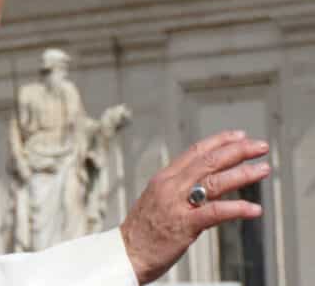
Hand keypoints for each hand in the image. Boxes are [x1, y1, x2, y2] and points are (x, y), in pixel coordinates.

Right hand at [119, 131, 270, 283]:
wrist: (126, 253)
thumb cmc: (143, 230)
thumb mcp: (157, 199)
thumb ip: (178, 188)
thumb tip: (202, 181)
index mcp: (164, 178)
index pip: (195, 152)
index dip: (219, 141)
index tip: (239, 136)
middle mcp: (170, 186)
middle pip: (209, 161)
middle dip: (237, 151)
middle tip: (260, 146)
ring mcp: (176, 205)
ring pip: (214, 182)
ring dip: (242, 174)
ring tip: (262, 170)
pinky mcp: (184, 225)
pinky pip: (214, 213)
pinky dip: (237, 209)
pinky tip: (253, 209)